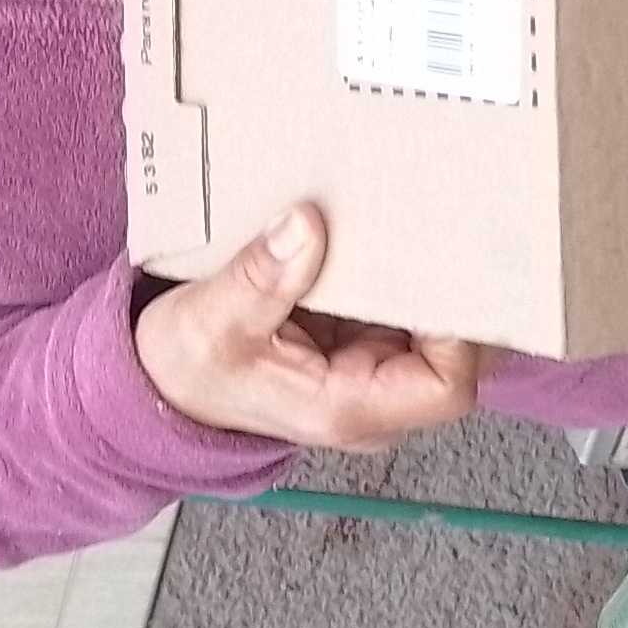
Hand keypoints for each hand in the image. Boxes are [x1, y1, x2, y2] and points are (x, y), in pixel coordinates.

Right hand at [136, 203, 486, 448]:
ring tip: (436, 219)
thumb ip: (261, 277)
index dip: (459, 332)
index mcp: (347, 409)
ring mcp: (376, 371)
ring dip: (442, 279)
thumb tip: (306, 225)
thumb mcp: (209, 320)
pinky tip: (405, 231)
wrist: (164, 383)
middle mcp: (375, 398)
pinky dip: (415, 273)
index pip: (447, 387)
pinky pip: (412, 310)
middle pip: (462, 357)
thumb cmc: (187, 367)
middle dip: (463, 295)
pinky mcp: (366, 342)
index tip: (442, 268)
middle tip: (455, 227)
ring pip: (444, 331)